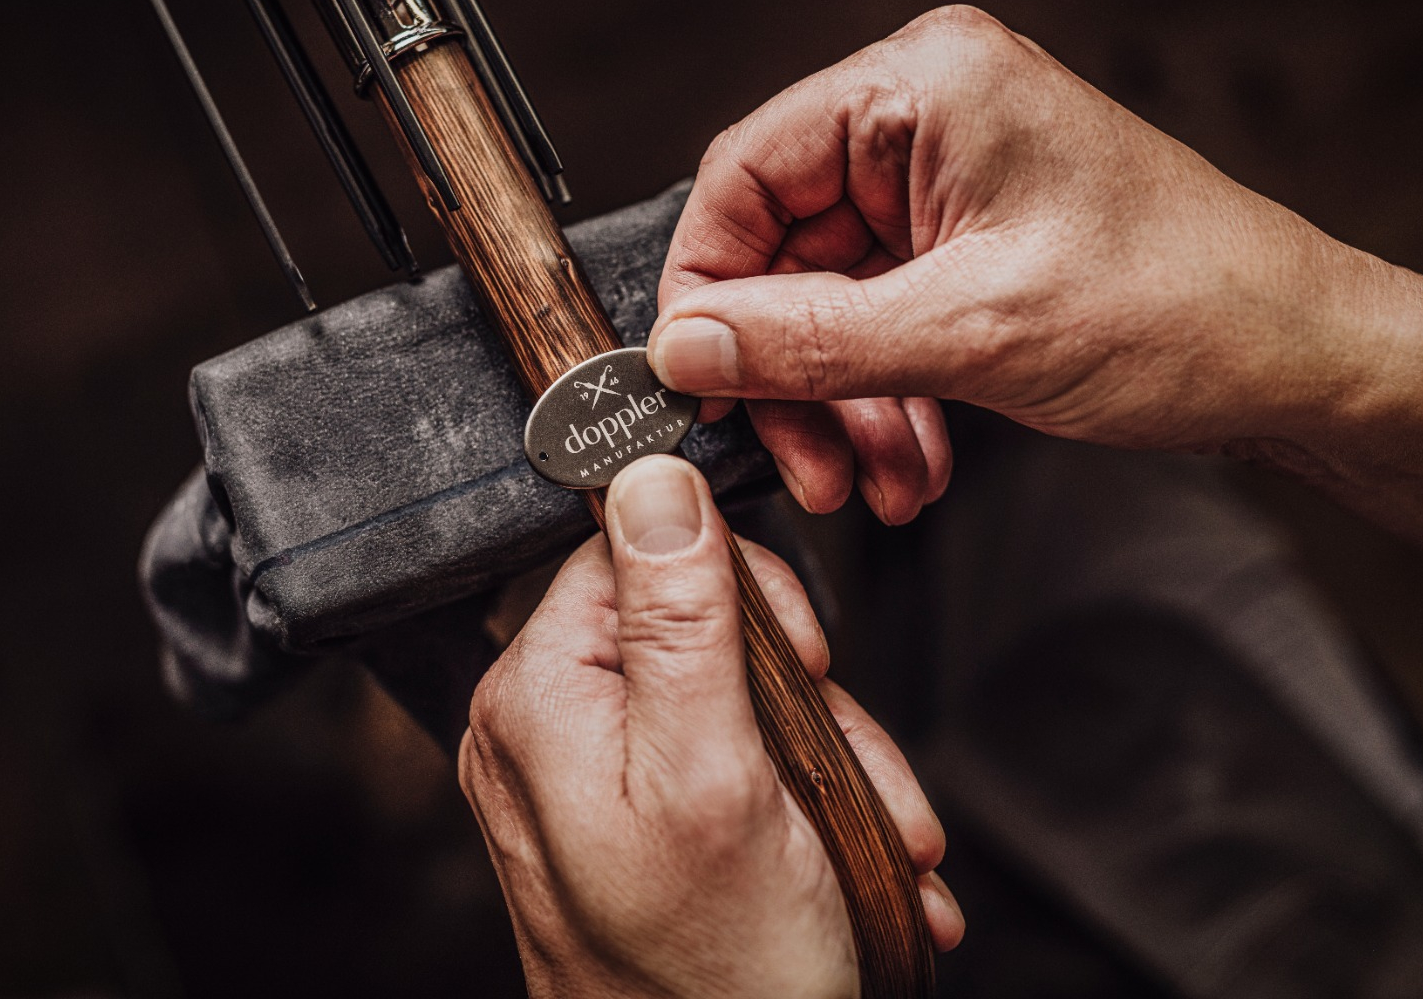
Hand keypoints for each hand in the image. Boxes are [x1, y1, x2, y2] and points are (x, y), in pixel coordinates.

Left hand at [459, 456, 962, 998]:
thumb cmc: (716, 973)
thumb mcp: (719, 770)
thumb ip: (681, 616)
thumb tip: (649, 473)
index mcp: (538, 698)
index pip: (624, 553)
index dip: (728, 583)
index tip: (803, 650)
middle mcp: (543, 730)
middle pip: (686, 624)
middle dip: (799, 690)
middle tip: (851, 759)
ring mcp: (584, 783)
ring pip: (725, 698)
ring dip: (825, 759)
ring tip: (884, 835)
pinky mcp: (628, 824)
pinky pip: (723, 763)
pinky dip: (803, 803)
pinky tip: (862, 857)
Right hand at [652, 5, 1375, 513]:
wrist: (1303, 364)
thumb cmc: (1184, 309)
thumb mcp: (970, 333)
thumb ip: (807, 339)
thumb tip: (684, 347)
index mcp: (923, 86)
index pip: (747, 174)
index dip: (708, 287)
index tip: (695, 379)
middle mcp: (927, 119)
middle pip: (784, 252)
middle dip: (791, 374)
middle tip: (803, 462)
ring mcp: (948, 184)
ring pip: (828, 304)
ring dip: (840, 404)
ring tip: (870, 482)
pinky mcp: (967, 244)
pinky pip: (880, 324)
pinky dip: (884, 399)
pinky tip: (909, 463)